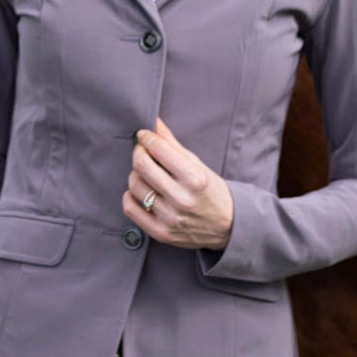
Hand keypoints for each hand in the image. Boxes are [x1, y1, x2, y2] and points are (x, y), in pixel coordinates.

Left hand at [123, 118, 233, 250]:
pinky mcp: (161, 233)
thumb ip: (173, 145)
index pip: (159, 149)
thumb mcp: (198, 165)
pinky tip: (139, 191)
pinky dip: (129, 196)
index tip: (143, 135)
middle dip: (138, 152)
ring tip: (145, 173)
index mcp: (194, 178)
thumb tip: (154, 123)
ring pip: (135, 185)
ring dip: (135, 174)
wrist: (227, 227)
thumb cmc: (212, 191)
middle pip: (142, 166)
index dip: (146, 137)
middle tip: (142, 150)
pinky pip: (131, 209)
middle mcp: (182, 199)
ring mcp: (170, 218)